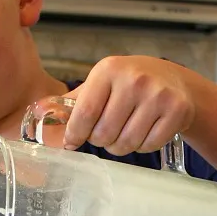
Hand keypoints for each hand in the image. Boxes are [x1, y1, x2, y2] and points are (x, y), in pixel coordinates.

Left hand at [63, 55, 194, 154]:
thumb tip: (39, 113)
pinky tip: (146, 129)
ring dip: (121, 146)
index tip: (73, 141)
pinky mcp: (177, 110)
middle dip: (101, 140)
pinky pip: (148, 146)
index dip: (75, 134)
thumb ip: (70, 102)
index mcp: (109, 70)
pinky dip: (143, 145)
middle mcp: (134, 79)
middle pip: (103, 135)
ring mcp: (158, 95)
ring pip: (125, 144)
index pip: (84, 115)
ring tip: (126, 129)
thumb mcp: (99, 84)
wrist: (173, 80)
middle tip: (108, 130)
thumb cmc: (127, 85)